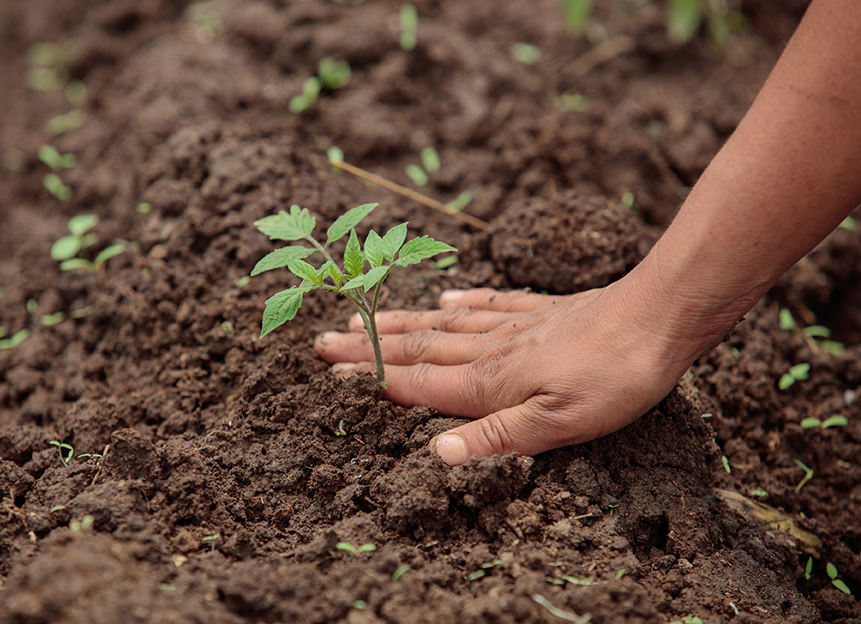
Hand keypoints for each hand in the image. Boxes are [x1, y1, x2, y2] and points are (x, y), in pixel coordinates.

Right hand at [315, 281, 698, 465]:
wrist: (659, 318)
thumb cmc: (612, 378)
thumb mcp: (557, 425)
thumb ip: (495, 438)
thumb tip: (434, 455)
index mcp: (491, 382)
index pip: (418, 383)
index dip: (374, 380)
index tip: (331, 373)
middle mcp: (492, 350)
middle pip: (419, 349)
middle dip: (370, 348)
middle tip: (324, 341)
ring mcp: (516, 325)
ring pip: (444, 325)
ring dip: (401, 325)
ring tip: (365, 320)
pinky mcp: (542, 310)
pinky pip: (490, 305)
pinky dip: (462, 304)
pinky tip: (445, 301)